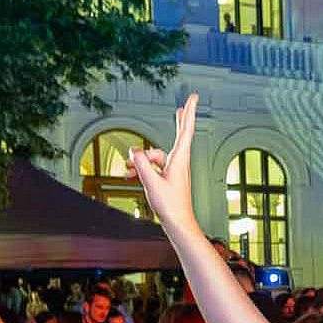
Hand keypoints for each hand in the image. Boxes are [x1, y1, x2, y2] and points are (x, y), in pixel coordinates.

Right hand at [128, 95, 200, 234]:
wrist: (178, 224)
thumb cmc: (170, 206)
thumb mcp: (151, 183)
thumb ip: (141, 164)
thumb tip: (134, 151)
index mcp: (180, 160)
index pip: (186, 130)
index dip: (189, 112)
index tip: (193, 97)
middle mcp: (179, 162)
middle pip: (179, 136)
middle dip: (179, 122)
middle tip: (182, 108)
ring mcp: (174, 170)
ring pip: (156, 156)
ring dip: (142, 161)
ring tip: (129, 170)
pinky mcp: (169, 178)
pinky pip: (154, 167)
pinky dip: (143, 169)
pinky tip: (131, 175)